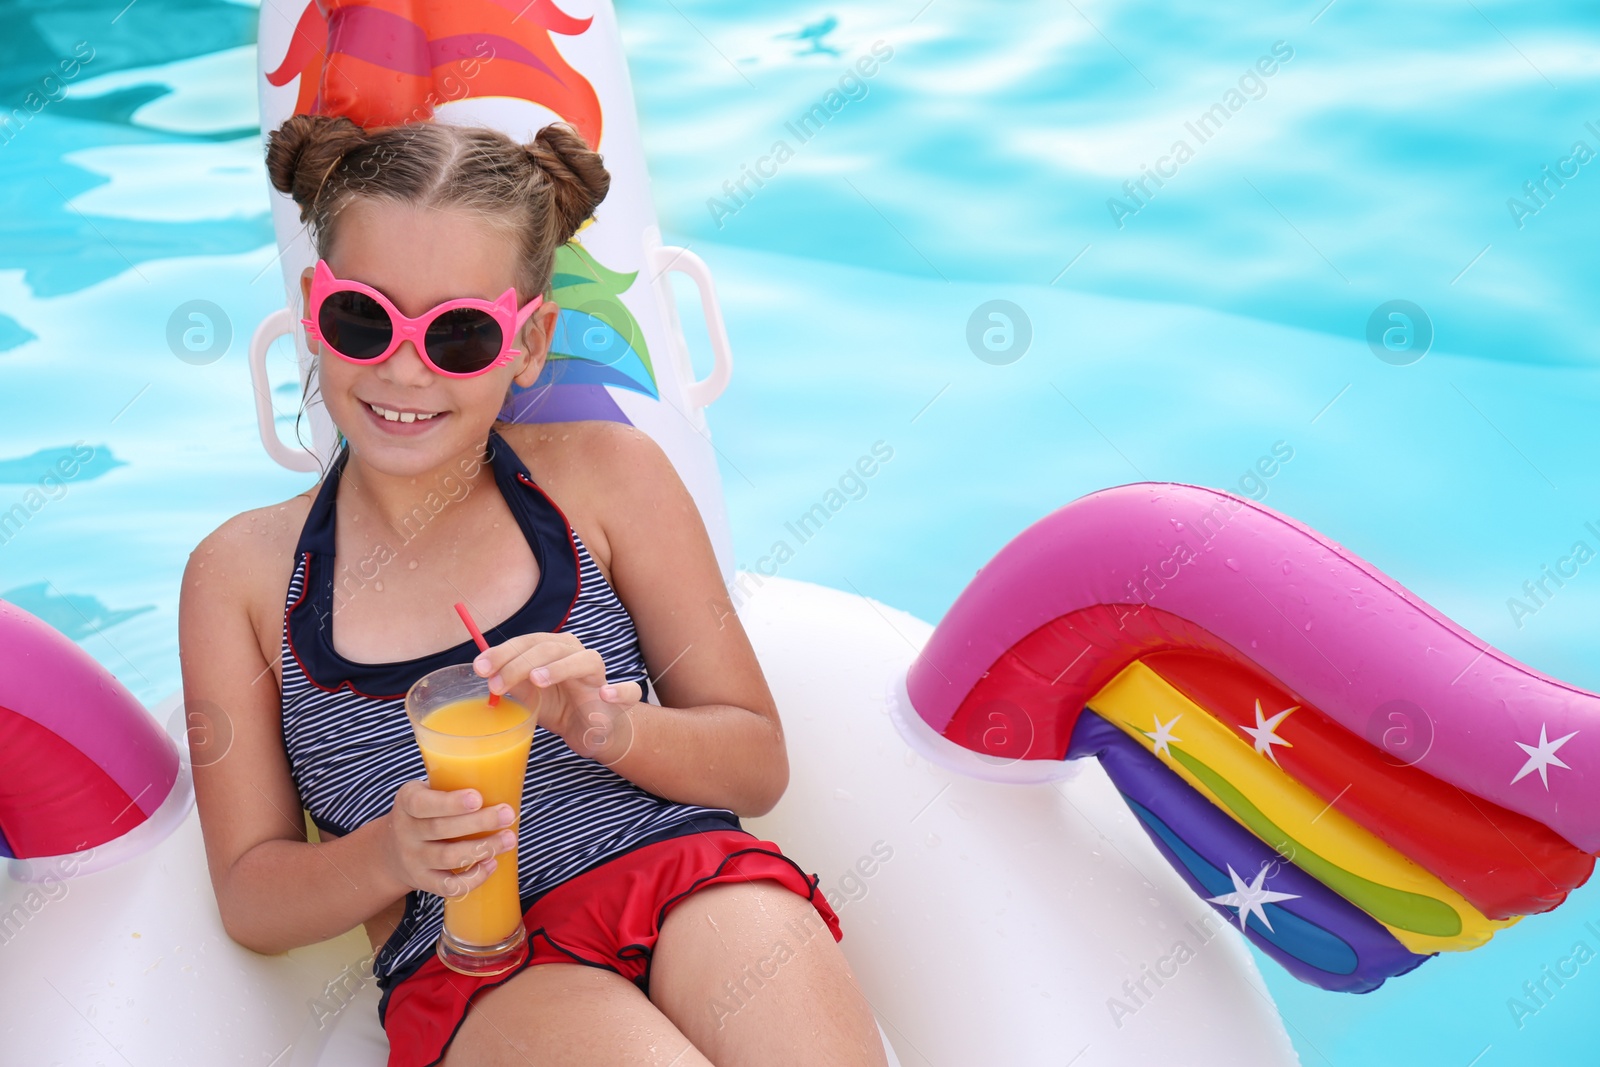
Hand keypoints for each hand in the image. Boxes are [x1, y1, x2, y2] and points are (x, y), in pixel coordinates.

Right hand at [382, 781, 517, 899]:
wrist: (391, 850)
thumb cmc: (426, 812)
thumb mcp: (428, 792)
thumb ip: (452, 785)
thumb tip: (504, 779)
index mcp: (407, 801)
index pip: (422, 803)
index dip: (450, 802)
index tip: (477, 797)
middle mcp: (406, 831)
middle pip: (441, 829)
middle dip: (479, 822)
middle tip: (507, 814)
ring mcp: (413, 859)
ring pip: (448, 857)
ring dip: (482, 848)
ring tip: (508, 839)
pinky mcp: (423, 882)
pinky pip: (448, 886)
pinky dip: (473, 878)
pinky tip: (492, 863)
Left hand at [472, 632, 639, 762]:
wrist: (588, 729)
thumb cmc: (555, 705)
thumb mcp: (527, 693)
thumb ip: (510, 680)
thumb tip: (482, 669)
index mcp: (553, 648)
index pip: (527, 641)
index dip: (503, 652)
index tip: (480, 668)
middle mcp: (576, 653)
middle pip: (549, 647)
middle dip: (520, 663)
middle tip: (497, 684)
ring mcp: (598, 674)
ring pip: (584, 660)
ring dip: (559, 668)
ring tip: (537, 680)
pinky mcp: (620, 698)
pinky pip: (628, 691)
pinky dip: (620, 690)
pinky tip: (605, 694)